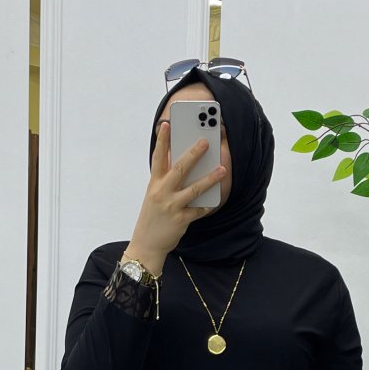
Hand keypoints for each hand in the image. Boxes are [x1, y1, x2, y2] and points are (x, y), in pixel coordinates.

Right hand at [128, 121, 225, 266]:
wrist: (146, 245)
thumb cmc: (152, 218)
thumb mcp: (153, 195)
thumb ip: (164, 180)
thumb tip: (181, 163)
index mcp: (154, 184)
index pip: (158, 158)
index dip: (162, 141)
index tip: (166, 125)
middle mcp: (162, 193)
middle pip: (179, 169)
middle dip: (193, 154)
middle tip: (206, 141)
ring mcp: (172, 206)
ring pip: (194, 189)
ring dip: (210, 178)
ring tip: (222, 169)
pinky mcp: (181, 220)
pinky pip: (199, 210)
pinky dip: (208, 205)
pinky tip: (216, 199)